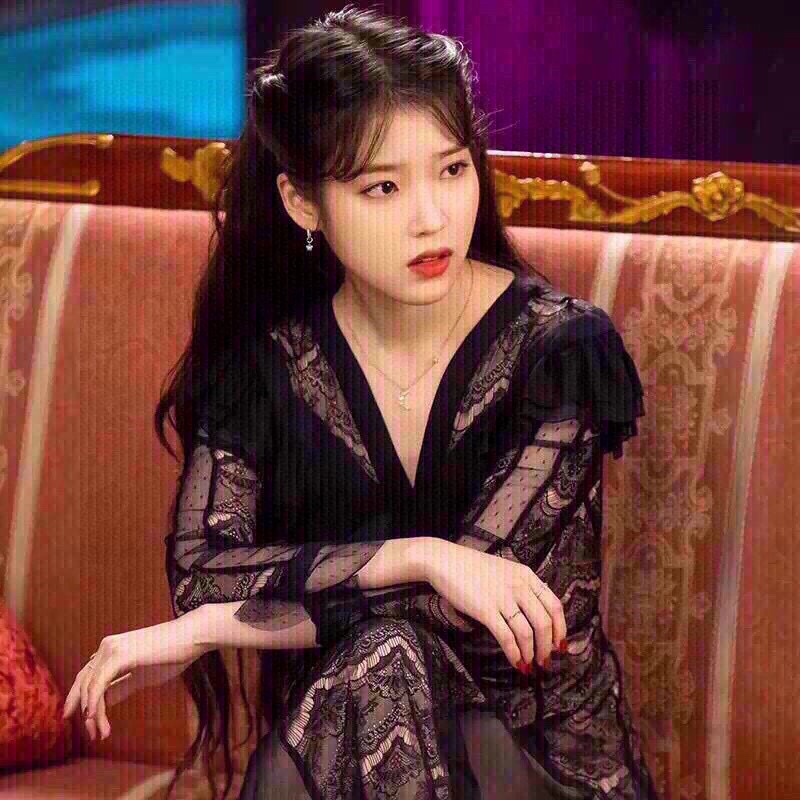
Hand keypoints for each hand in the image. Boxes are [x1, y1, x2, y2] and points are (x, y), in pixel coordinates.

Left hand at [63, 609, 210, 740]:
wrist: (191, 636)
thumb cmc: (172, 654)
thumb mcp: (143, 675)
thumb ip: (123, 685)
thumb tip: (106, 701)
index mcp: (111, 649)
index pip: (87, 677)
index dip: (79, 699)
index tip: (81, 721)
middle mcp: (106, 647)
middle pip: (83, 683)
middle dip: (82, 710)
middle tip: (89, 734)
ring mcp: (111, 649)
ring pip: (90, 687)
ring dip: (92, 714)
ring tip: (100, 733)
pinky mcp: (119, 655)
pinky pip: (99, 684)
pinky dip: (94, 703)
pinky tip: (95, 719)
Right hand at [425, 542, 566, 671]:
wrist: (445, 561)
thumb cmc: (473, 567)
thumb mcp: (505, 571)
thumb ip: (522, 587)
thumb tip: (537, 613)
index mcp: (526, 575)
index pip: (554, 604)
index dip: (560, 628)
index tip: (559, 644)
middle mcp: (519, 586)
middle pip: (544, 622)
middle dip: (547, 646)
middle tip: (545, 661)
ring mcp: (502, 598)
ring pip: (527, 632)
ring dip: (532, 654)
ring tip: (530, 665)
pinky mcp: (486, 610)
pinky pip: (506, 637)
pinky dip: (514, 653)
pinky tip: (516, 662)